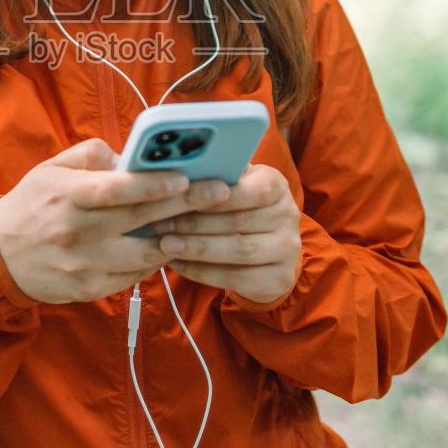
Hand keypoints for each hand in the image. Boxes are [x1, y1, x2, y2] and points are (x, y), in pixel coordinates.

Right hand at [0, 138, 232, 303]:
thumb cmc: (32, 204)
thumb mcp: (52, 169)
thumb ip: (92, 156)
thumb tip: (132, 157)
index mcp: (68, 197)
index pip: (115, 190)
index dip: (152, 184)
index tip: (185, 177)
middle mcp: (79, 233)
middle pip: (141, 219)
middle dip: (185, 205)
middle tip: (221, 193)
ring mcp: (86, 265)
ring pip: (145, 254)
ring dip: (178, 236)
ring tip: (204, 221)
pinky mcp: (91, 289)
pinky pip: (136, 275)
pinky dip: (156, 259)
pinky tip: (171, 244)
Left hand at [152, 163, 300, 306]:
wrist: (267, 252)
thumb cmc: (238, 209)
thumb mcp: (234, 186)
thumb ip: (214, 176)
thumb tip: (176, 168)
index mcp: (277, 185)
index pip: (254, 189)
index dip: (218, 196)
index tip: (180, 196)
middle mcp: (288, 216)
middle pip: (239, 221)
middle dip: (194, 222)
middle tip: (159, 222)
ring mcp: (288, 250)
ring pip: (239, 251)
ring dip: (197, 248)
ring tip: (165, 244)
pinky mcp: (279, 279)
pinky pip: (236, 278)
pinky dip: (202, 271)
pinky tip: (177, 264)